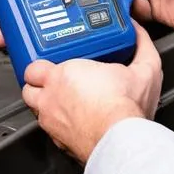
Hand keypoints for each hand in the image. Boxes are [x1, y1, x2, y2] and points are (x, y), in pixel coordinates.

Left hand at [17, 22, 162, 163]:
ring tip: (60, 101)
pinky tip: (72, 122)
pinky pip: (49, 131)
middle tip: (52, 82)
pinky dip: (57, 125)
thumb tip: (138, 31)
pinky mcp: (59, 142)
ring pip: (35, 111)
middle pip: (29, 89)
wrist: (123, 140)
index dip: (42, 65)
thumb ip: (141, 44)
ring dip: (44, 105)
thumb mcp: (144, 68)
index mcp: (63, 76)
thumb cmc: (126, 108)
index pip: (34, 67)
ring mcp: (51, 122)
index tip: (56, 64)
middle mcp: (50, 99)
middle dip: (37, 85)